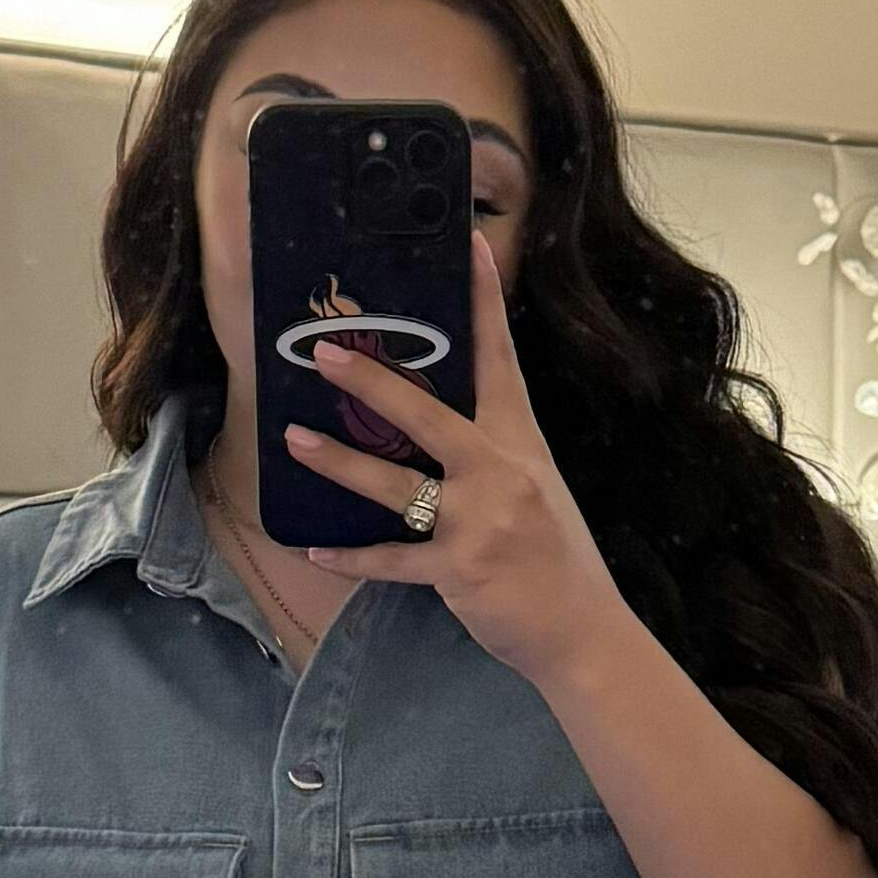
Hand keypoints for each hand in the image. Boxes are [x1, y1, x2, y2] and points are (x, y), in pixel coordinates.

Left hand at [285, 233, 624, 690]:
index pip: (501, 361)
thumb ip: (492, 452)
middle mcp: (500, 473)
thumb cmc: (557, 555)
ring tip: (294, 441)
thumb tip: (436, 419)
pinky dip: (353, 557)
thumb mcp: (535, 487)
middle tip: (324, 353)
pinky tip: (317, 550)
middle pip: (427, 415)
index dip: (485, 303)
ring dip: (340, 463)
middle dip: (372, 383)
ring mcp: (480, 522)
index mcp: (521, 444)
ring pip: (396, 484)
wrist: (584, 630)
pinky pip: (392, 560)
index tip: (469, 248)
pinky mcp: (460, 570)